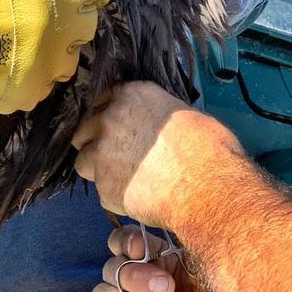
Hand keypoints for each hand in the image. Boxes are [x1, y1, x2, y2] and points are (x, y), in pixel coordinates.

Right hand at [0, 0, 109, 114]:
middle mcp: (63, 26)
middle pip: (87, 21)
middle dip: (66, 13)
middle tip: (28, 8)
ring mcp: (48, 64)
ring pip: (69, 56)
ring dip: (53, 47)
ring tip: (16, 38)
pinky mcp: (30, 93)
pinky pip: (44, 83)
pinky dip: (31, 74)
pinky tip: (5, 62)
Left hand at [73, 82, 244, 227]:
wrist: (206, 188)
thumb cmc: (209, 150)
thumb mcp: (187, 115)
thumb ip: (159, 113)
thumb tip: (158, 121)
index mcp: (133, 95)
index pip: (104, 98)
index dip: (109, 113)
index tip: (117, 125)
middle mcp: (110, 119)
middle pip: (85, 127)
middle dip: (95, 140)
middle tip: (117, 154)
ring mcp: (102, 153)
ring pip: (83, 160)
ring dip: (97, 168)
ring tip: (123, 178)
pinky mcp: (103, 185)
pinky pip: (101, 190)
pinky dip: (114, 194)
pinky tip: (137, 196)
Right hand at [92, 226, 250, 291]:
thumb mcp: (212, 279)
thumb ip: (190, 253)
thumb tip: (178, 221)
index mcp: (156, 263)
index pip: (123, 242)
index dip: (124, 241)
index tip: (140, 249)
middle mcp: (137, 286)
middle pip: (111, 268)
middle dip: (137, 277)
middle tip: (168, 289)